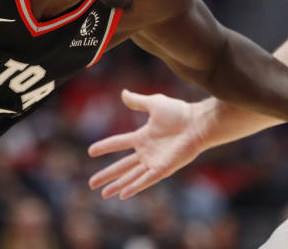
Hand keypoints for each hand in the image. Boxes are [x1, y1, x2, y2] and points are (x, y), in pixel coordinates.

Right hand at [87, 90, 204, 199]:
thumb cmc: (179, 112)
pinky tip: (123, 194)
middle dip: (107, 175)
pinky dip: (134, 187)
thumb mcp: (154, 103)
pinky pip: (146, 180)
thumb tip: (123, 93)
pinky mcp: (163, 169)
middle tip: (91, 183)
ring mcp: (154, 162)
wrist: (197, 123)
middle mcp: (146, 152)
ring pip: (131, 176)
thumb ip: (138, 101)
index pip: (118, 143)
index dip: (105, 147)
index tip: (90, 152)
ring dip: (117, 185)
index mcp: (143, 137)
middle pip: (121, 166)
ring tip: (103, 194)